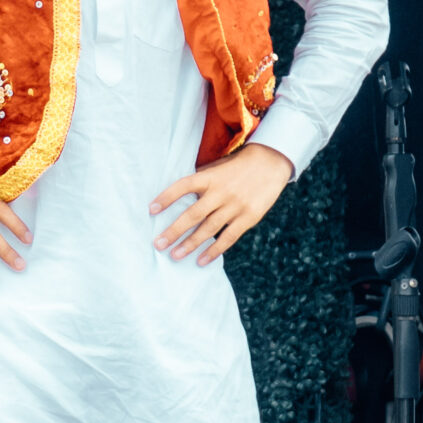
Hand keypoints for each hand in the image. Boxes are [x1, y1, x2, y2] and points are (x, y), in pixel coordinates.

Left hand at [151, 143, 292, 264]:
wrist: (271, 162)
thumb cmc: (237, 166)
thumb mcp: (217, 167)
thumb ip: (200, 181)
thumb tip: (176, 197)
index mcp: (210, 177)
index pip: (183, 186)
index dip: (166, 197)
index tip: (151, 210)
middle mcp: (220, 192)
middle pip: (193, 214)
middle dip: (174, 231)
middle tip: (158, 244)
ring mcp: (235, 206)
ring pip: (208, 229)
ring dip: (190, 244)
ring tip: (174, 256)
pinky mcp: (248, 217)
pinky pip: (228, 238)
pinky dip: (214, 251)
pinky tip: (201, 261)